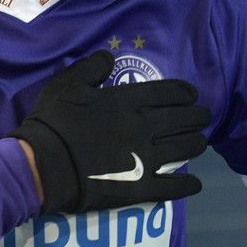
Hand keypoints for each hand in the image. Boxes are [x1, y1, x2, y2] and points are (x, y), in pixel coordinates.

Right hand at [9, 50, 209, 213]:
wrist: (43, 166)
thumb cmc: (55, 122)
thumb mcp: (68, 83)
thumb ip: (91, 67)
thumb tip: (109, 58)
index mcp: (127, 101)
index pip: (169, 93)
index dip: (185, 93)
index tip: (192, 95)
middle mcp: (143, 128)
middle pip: (183, 120)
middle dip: (198, 117)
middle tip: (203, 117)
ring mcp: (144, 160)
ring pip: (184, 150)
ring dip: (197, 144)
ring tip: (199, 143)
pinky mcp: (139, 188)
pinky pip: (172, 187)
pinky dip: (188, 186)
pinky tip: (196, 184)